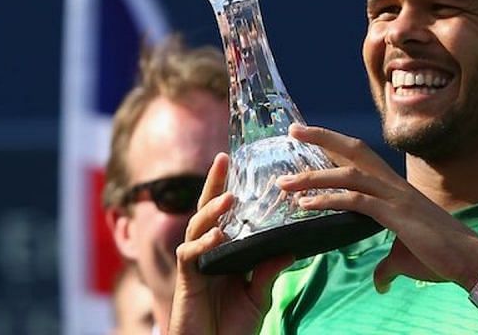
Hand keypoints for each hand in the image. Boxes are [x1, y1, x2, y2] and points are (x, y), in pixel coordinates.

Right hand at [168, 152, 292, 334]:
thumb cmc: (232, 327)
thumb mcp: (259, 295)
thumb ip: (269, 270)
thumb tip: (291, 246)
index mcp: (224, 251)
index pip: (226, 214)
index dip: (228, 187)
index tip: (237, 160)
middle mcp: (207, 252)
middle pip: (207, 210)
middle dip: (213, 184)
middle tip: (223, 158)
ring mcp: (195, 265)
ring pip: (197, 227)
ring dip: (212, 211)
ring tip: (229, 198)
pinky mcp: (186, 281)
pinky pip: (189, 254)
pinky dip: (203, 244)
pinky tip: (218, 236)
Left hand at [276, 125, 477, 293]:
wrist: (470, 260)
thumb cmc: (441, 255)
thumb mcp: (405, 256)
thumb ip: (387, 264)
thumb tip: (380, 280)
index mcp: (394, 187)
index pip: (359, 156)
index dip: (334, 143)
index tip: (309, 135)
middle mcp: (393, 183)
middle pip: (353, 150)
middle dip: (322, 137)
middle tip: (293, 130)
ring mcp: (395, 196)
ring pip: (349, 174)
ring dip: (314, 176)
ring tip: (285, 182)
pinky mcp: (396, 215)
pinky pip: (357, 201)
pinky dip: (328, 200)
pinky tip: (305, 205)